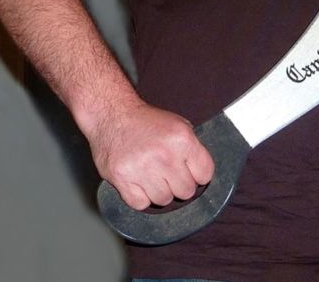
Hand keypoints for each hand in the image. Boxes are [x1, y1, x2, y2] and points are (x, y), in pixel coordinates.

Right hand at [89, 98, 214, 209]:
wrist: (113, 114)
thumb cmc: (146, 121)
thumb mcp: (178, 124)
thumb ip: (192, 148)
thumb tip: (202, 172)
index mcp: (182, 139)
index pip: (205, 174)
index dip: (198, 174)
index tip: (191, 171)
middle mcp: (165, 156)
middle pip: (186, 191)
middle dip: (179, 184)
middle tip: (168, 172)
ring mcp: (143, 170)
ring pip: (164, 200)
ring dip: (159, 191)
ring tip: (152, 174)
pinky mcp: (123, 180)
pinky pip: (141, 204)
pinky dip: (140, 197)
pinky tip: (138, 180)